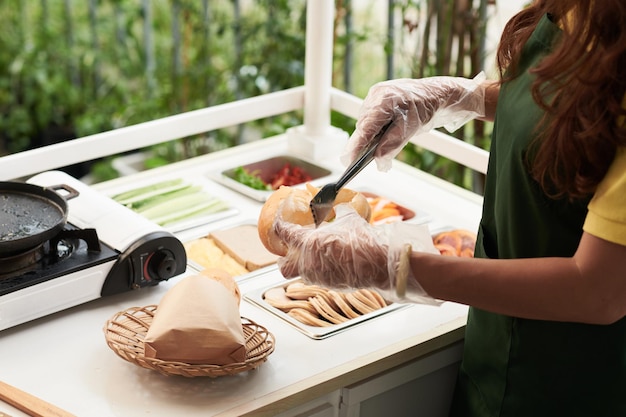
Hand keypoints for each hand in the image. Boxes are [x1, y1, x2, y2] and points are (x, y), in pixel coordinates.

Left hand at [274, 204, 440, 303]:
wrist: (378, 262)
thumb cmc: (362, 239)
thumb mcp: (349, 219)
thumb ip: (339, 212)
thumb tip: (338, 207)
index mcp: (308, 242)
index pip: (283, 233)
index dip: (279, 226)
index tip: (279, 223)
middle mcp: (308, 262)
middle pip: (283, 266)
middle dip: (284, 259)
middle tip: (290, 251)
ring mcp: (318, 276)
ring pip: (301, 274)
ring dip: (305, 265)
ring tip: (315, 255)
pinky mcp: (330, 285)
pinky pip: (319, 278)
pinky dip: (321, 271)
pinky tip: (333, 262)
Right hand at [342, 73, 485, 170]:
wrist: (437, 93)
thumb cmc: (427, 108)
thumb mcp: (411, 129)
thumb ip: (392, 144)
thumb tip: (378, 160)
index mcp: (385, 100)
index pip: (366, 127)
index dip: (356, 145)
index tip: (348, 160)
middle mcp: (377, 94)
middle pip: (363, 124)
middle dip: (362, 142)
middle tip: (359, 160)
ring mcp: (376, 93)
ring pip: (366, 121)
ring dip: (368, 135)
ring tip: (369, 150)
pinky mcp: (378, 96)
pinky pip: (370, 115)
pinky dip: (373, 127)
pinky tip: (377, 136)